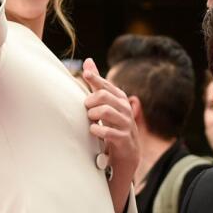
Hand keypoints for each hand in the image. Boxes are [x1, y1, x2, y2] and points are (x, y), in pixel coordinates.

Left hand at [82, 59, 139, 176]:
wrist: (127, 151)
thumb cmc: (113, 123)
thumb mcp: (106, 102)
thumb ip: (97, 83)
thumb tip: (88, 61)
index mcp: (120, 98)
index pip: (105, 84)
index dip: (95, 78)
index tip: (84, 74)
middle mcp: (125, 108)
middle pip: (104, 96)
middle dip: (91, 101)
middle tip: (86, 107)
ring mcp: (125, 123)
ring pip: (106, 111)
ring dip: (93, 115)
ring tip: (90, 119)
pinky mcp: (124, 138)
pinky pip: (108, 131)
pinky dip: (98, 130)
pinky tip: (93, 130)